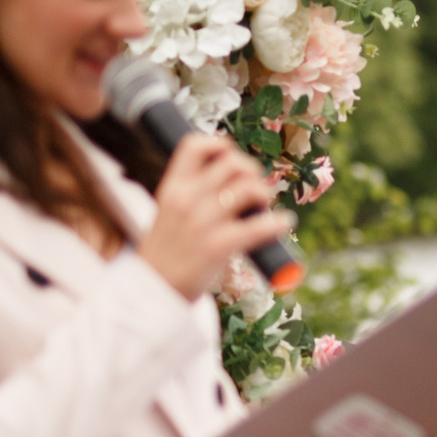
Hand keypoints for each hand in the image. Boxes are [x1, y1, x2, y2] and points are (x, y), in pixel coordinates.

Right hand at [139, 134, 289, 299]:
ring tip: (264, 206)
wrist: (153, 292)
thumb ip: (194, 194)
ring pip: (248, 188)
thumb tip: (236, 178)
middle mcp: (186, 199)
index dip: (220, 146)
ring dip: (264, 193)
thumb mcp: (169, 212)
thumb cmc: (168, 251)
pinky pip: (259, 226)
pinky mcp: (218, 246)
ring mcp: (202, 222)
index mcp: (172, 187)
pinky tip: (283, 223)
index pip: (195, 145)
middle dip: (251, 172)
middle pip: (232, 164)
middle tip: (255, 189)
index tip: (231, 159)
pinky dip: (278, 222)